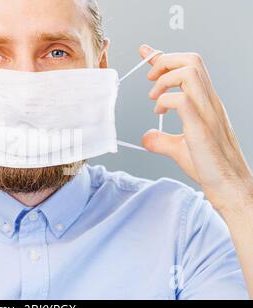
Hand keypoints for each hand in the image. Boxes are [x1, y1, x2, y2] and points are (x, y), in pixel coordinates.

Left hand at [139, 44, 252, 216]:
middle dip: (164, 61)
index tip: (146, 53)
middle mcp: (209, 103)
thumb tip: (146, 137)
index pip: (188, 69)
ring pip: (189, 73)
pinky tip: (160, 112)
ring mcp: (207, 114)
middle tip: (149, 79)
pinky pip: (182, 100)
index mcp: (206, 103)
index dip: (164, 57)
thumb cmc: (209, 167)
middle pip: (191, 61)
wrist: (229, 187)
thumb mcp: (179, 149)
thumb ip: (161, 141)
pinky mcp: (201, 129)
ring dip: (164, 79)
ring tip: (154, 98)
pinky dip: (165, 101)